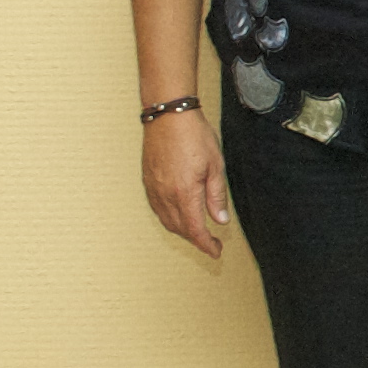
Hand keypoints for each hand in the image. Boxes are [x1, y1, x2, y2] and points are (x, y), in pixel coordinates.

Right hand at [141, 110, 230, 256]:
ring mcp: (153, 189)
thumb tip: (220, 221)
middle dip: (196, 239)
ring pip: (167, 221)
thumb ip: (217, 196)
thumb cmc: (194, 136)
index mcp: (185, 193)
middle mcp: (165, 195)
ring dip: (182, 230)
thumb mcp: (215, 165)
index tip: (216, 252)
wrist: (168, 115)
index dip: (206, 245)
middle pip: (180, 228)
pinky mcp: (147, 181)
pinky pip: (157, 209)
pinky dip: (170, 218)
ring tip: (198, 231)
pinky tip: (179, 214)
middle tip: (212, 243)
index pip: (195, 230)